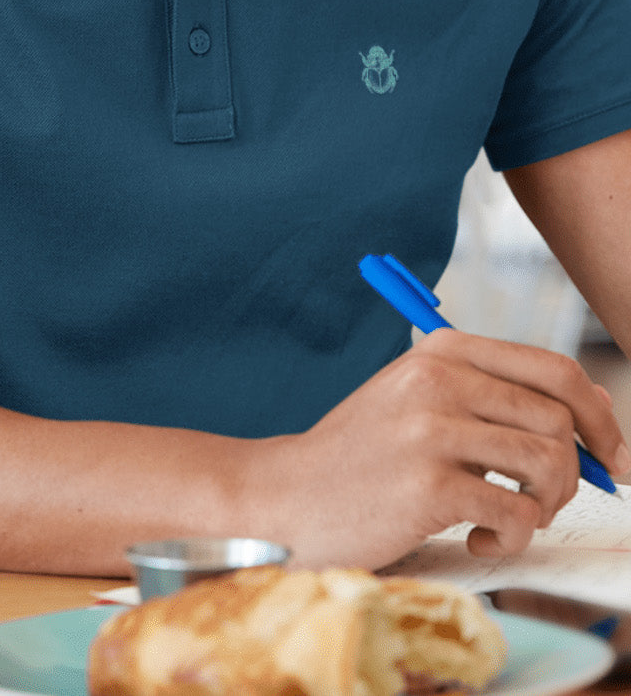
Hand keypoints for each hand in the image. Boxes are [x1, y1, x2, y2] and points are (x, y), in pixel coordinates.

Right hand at [259, 330, 630, 568]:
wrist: (287, 495)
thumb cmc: (363, 456)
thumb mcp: (422, 403)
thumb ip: (496, 399)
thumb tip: (596, 414)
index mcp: (443, 349)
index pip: (555, 368)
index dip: (600, 415)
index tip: (613, 456)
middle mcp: (439, 378)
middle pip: (559, 419)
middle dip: (573, 473)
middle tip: (544, 503)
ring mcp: (432, 429)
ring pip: (548, 464)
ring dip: (544, 506)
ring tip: (509, 516)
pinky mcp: (428, 484)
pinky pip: (515, 512)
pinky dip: (512, 535)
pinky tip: (479, 536)